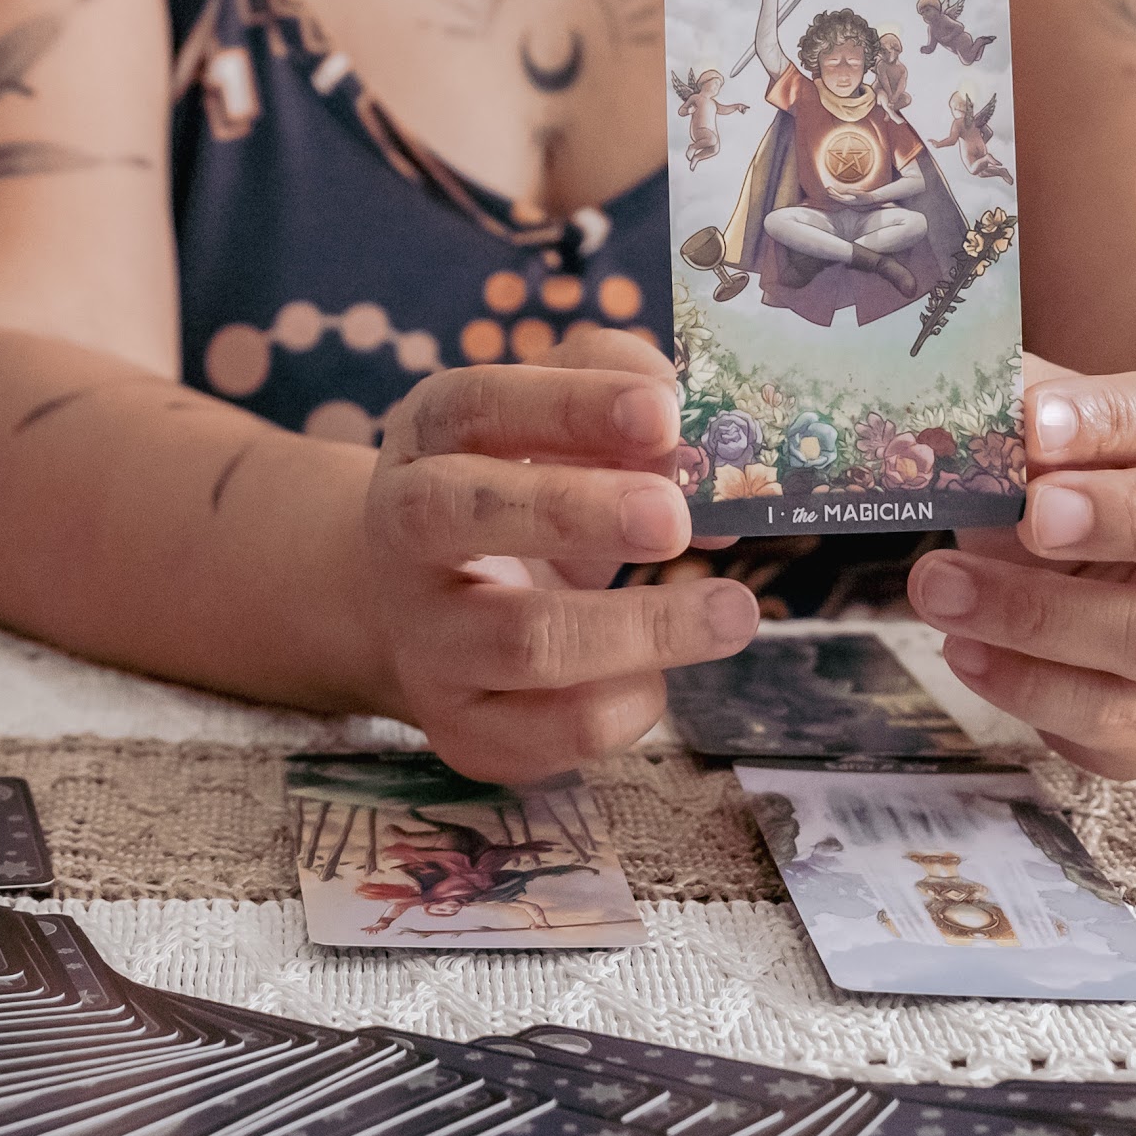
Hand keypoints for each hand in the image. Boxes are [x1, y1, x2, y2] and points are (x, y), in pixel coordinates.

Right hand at [357, 326, 759, 781]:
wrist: (435, 612)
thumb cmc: (522, 496)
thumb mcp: (553, 431)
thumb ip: (619, 405)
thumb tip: (701, 447)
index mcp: (426, 440)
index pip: (475, 407)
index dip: (567, 406)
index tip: (664, 414)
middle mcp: (402, 535)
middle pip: (459, 514)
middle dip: (572, 512)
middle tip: (675, 518)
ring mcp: (425, 639)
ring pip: (524, 642)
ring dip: (643, 627)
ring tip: (733, 611)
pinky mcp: (462, 727)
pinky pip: (558, 730)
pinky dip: (631, 700)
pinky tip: (659, 672)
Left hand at [905, 359, 1135, 777]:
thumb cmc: (1102, 482)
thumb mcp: (1071, 429)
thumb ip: (1021, 413)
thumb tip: (953, 414)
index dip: (1114, 421)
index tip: (1031, 425)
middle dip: (1118, 520)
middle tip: (1027, 514)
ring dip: (1040, 618)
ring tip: (939, 588)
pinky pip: (1121, 726)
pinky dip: (1032, 691)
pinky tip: (965, 650)